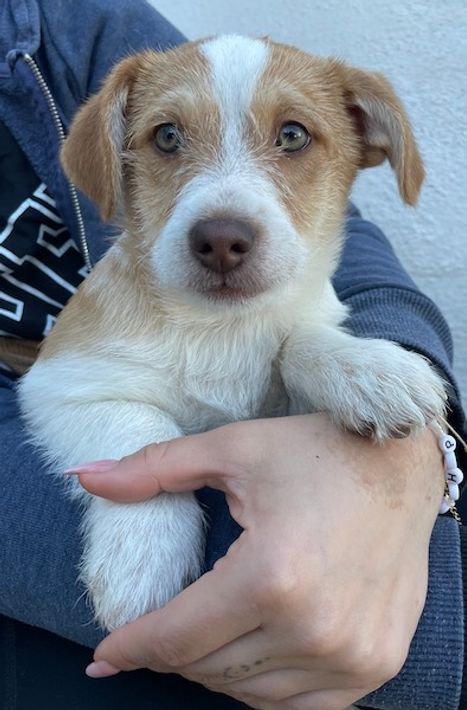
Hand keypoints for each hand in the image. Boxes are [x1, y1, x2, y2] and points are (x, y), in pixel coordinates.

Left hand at [76, 414, 443, 709]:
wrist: (401, 466)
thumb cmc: (317, 452)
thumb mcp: (232, 448)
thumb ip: (153, 469)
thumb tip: (84, 477)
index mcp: (271, 574)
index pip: (177, 636)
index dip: (132, 646)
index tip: (104, 655)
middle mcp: (314, 627)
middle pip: (209, 668)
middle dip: (170, 653)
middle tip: (154, 632)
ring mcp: (352, 654)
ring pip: (251, 693)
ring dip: (214, 670)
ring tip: (202, 636)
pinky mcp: (376, 663)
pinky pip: (301, 707)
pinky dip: (264, 688)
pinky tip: (251, 656)